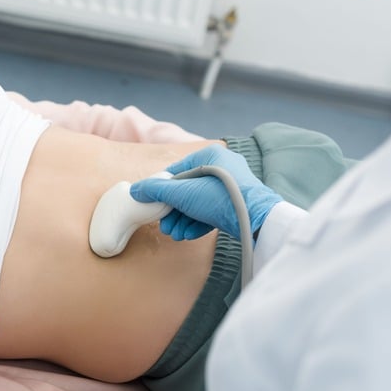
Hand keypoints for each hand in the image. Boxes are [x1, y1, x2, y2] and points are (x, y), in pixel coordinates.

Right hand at [129, 144, 281, 239]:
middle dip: (173, 212)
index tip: (153, 205)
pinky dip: (198, 223)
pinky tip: (188, 235)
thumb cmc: (219, 198)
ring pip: (199, 203)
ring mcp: (231, 186)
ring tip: (175, 234)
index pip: (177, 171)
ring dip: (183, 220)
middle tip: (164, 226)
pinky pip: (212, 211)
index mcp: (210, 156)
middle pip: (187, 190)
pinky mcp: (236, 204)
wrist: (254, 218)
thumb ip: (155, 190)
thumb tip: (135, 190)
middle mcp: (222, 167)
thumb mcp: (181, 193)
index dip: (162, 190)